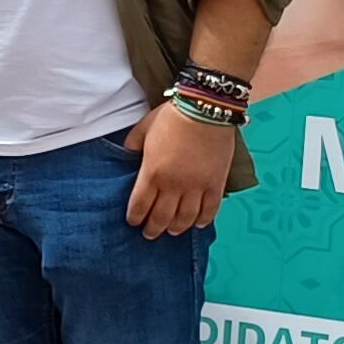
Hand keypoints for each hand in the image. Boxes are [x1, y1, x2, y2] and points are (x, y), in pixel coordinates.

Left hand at [122, 100, 231, 240]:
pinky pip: (210, 209)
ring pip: (185, 218)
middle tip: (149, 234)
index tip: (133, 222)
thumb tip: (128, 154)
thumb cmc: (172, 116)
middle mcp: (173, 185)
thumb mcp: (144, 128)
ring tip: (172, 231)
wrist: (204, 109)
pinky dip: (204, 220)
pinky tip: (198, 224)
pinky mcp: (216, 183)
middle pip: (161, 217)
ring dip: (177, 228)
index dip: (135, 217)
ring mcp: (196, 186)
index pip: (140, 205)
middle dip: (153, 229)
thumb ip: (133, 145)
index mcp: (152, 173)